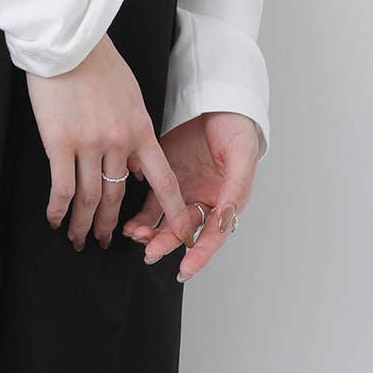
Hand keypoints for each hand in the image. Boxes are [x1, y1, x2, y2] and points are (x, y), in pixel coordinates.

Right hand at [26, 35, 199, 254]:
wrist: (68, 42)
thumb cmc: (98, 63)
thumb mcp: (131, 97)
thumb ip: (136, 133)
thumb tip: (137, 168)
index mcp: (140, 130)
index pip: (163, 181)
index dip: (172, 212)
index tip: (180, 234)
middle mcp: (118, 142)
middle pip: (117, 197)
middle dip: (110, 226)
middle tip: (104, 241)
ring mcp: (89, 144)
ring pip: (89, 199)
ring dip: (83, 224)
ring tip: (77, 238)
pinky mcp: (60, 141)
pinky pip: (62, 186)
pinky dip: (59, 208)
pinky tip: (55, 218)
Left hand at [121, 111, 259, 277]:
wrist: (219, 104)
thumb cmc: (238, 131)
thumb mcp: (242, 158)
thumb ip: (234, 189)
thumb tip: (226, 218)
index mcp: (226, 202)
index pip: (213, 235)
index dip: (200, 254)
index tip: (185, 269)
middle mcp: (204, 201)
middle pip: (184, 231)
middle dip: (167, 244)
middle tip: (151, 253)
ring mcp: (184, 191)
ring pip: (165, 221)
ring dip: (151, 232)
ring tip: (136, 235)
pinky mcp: (166, 176)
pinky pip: (152, 201)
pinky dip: (141, 215)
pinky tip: (131, 222)